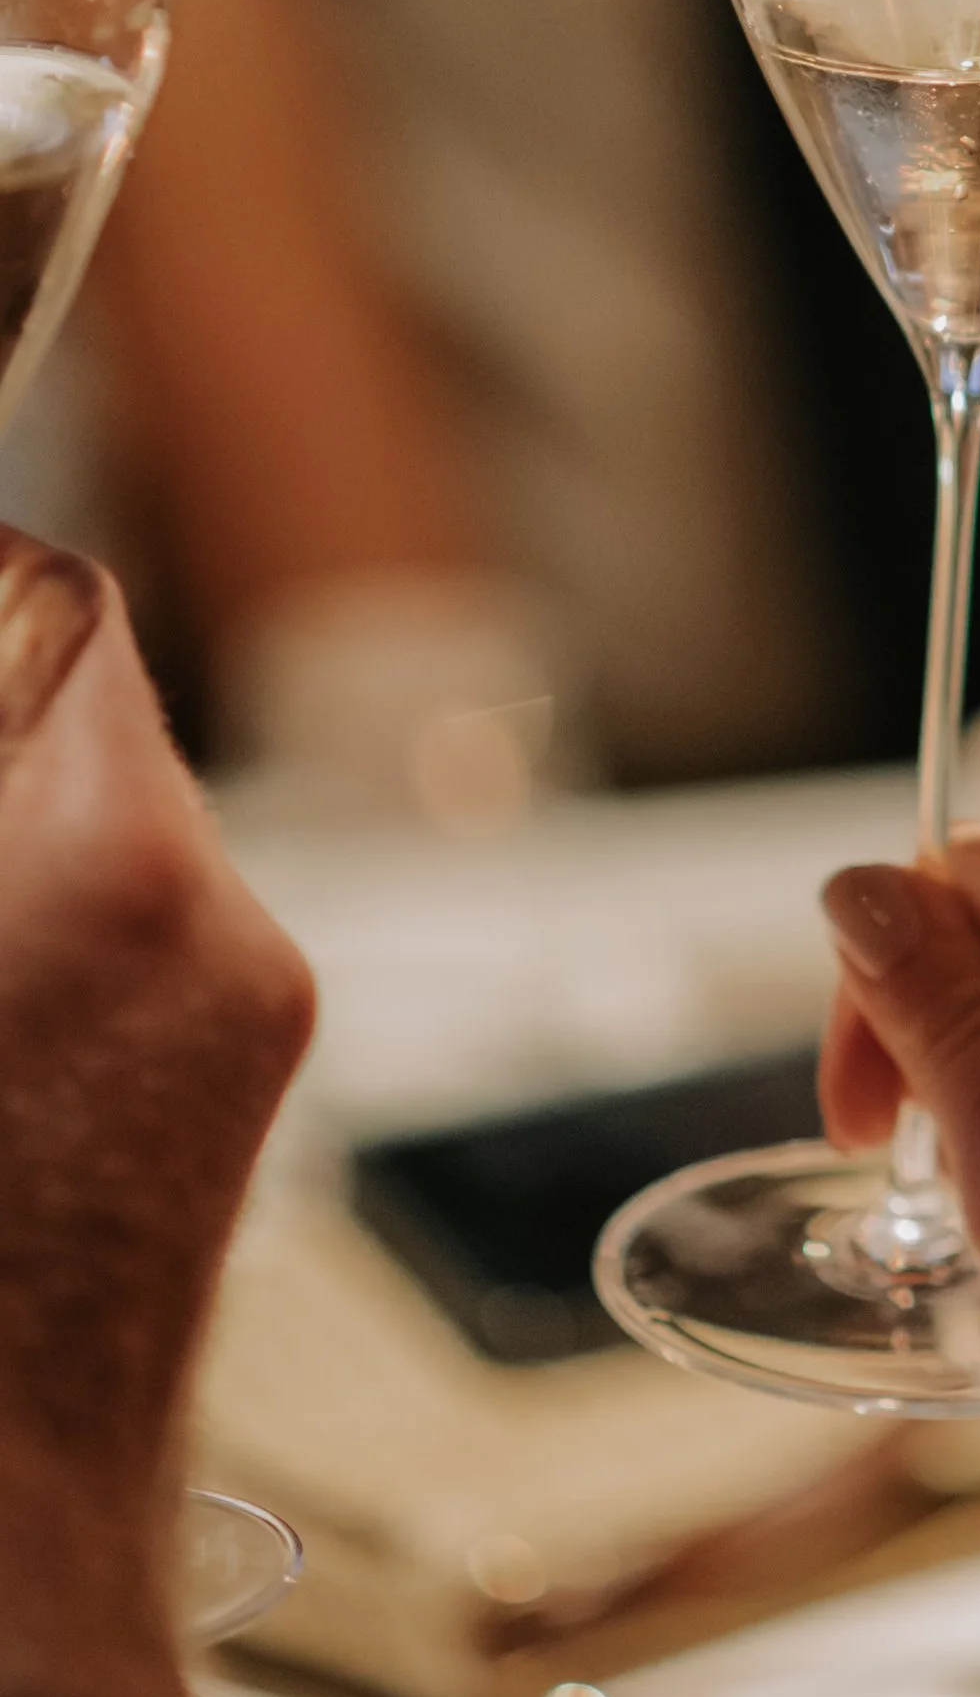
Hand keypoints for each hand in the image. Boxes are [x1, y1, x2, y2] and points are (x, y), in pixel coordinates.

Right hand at [0, 535, 313, 1696]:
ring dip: (4, 830)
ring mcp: (240, 1007)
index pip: (57, 609)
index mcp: (112, 870)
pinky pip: (132, 932)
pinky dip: (39, 925)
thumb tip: (4, 676)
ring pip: (101, 823)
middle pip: (77, 707)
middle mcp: (217, 916)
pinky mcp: (231, 1086)